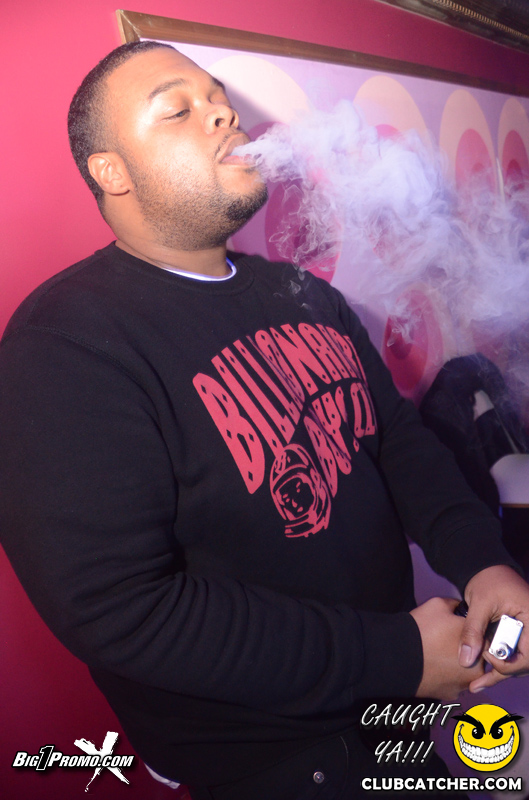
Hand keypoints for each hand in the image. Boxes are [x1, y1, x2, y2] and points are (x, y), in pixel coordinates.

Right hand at [410, 597, 484, 699]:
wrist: (397, 656)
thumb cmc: (421, 628)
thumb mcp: (439, 604)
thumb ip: (457, 605)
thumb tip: (460, 608)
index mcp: (479, 644)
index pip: (485, 637)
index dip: (471, 632)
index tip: (456, 629)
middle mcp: (478, 668)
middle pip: (477, 657)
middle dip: (465, 650)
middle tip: (445, 642)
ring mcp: (464, 684)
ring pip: (465, 672)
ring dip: (456, 665)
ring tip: (437, 655)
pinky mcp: (451, 695)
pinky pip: (453, 683)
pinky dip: (446, 677)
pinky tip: (433, 667)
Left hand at [459, 565, 528, 692]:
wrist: (488, 569)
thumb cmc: (489, 580)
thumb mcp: (480, 604)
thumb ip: (472, 631)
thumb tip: (466, 660)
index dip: (510, 663)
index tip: (486, 656)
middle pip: (525, 662)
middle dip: (503, 672)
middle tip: (478, 680)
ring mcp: (527, 633)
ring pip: (519, 662)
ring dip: (500, 672)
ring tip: (477, 682)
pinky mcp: (518, 636)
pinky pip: (512, 655)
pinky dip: (498, 664)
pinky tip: (482, 677)